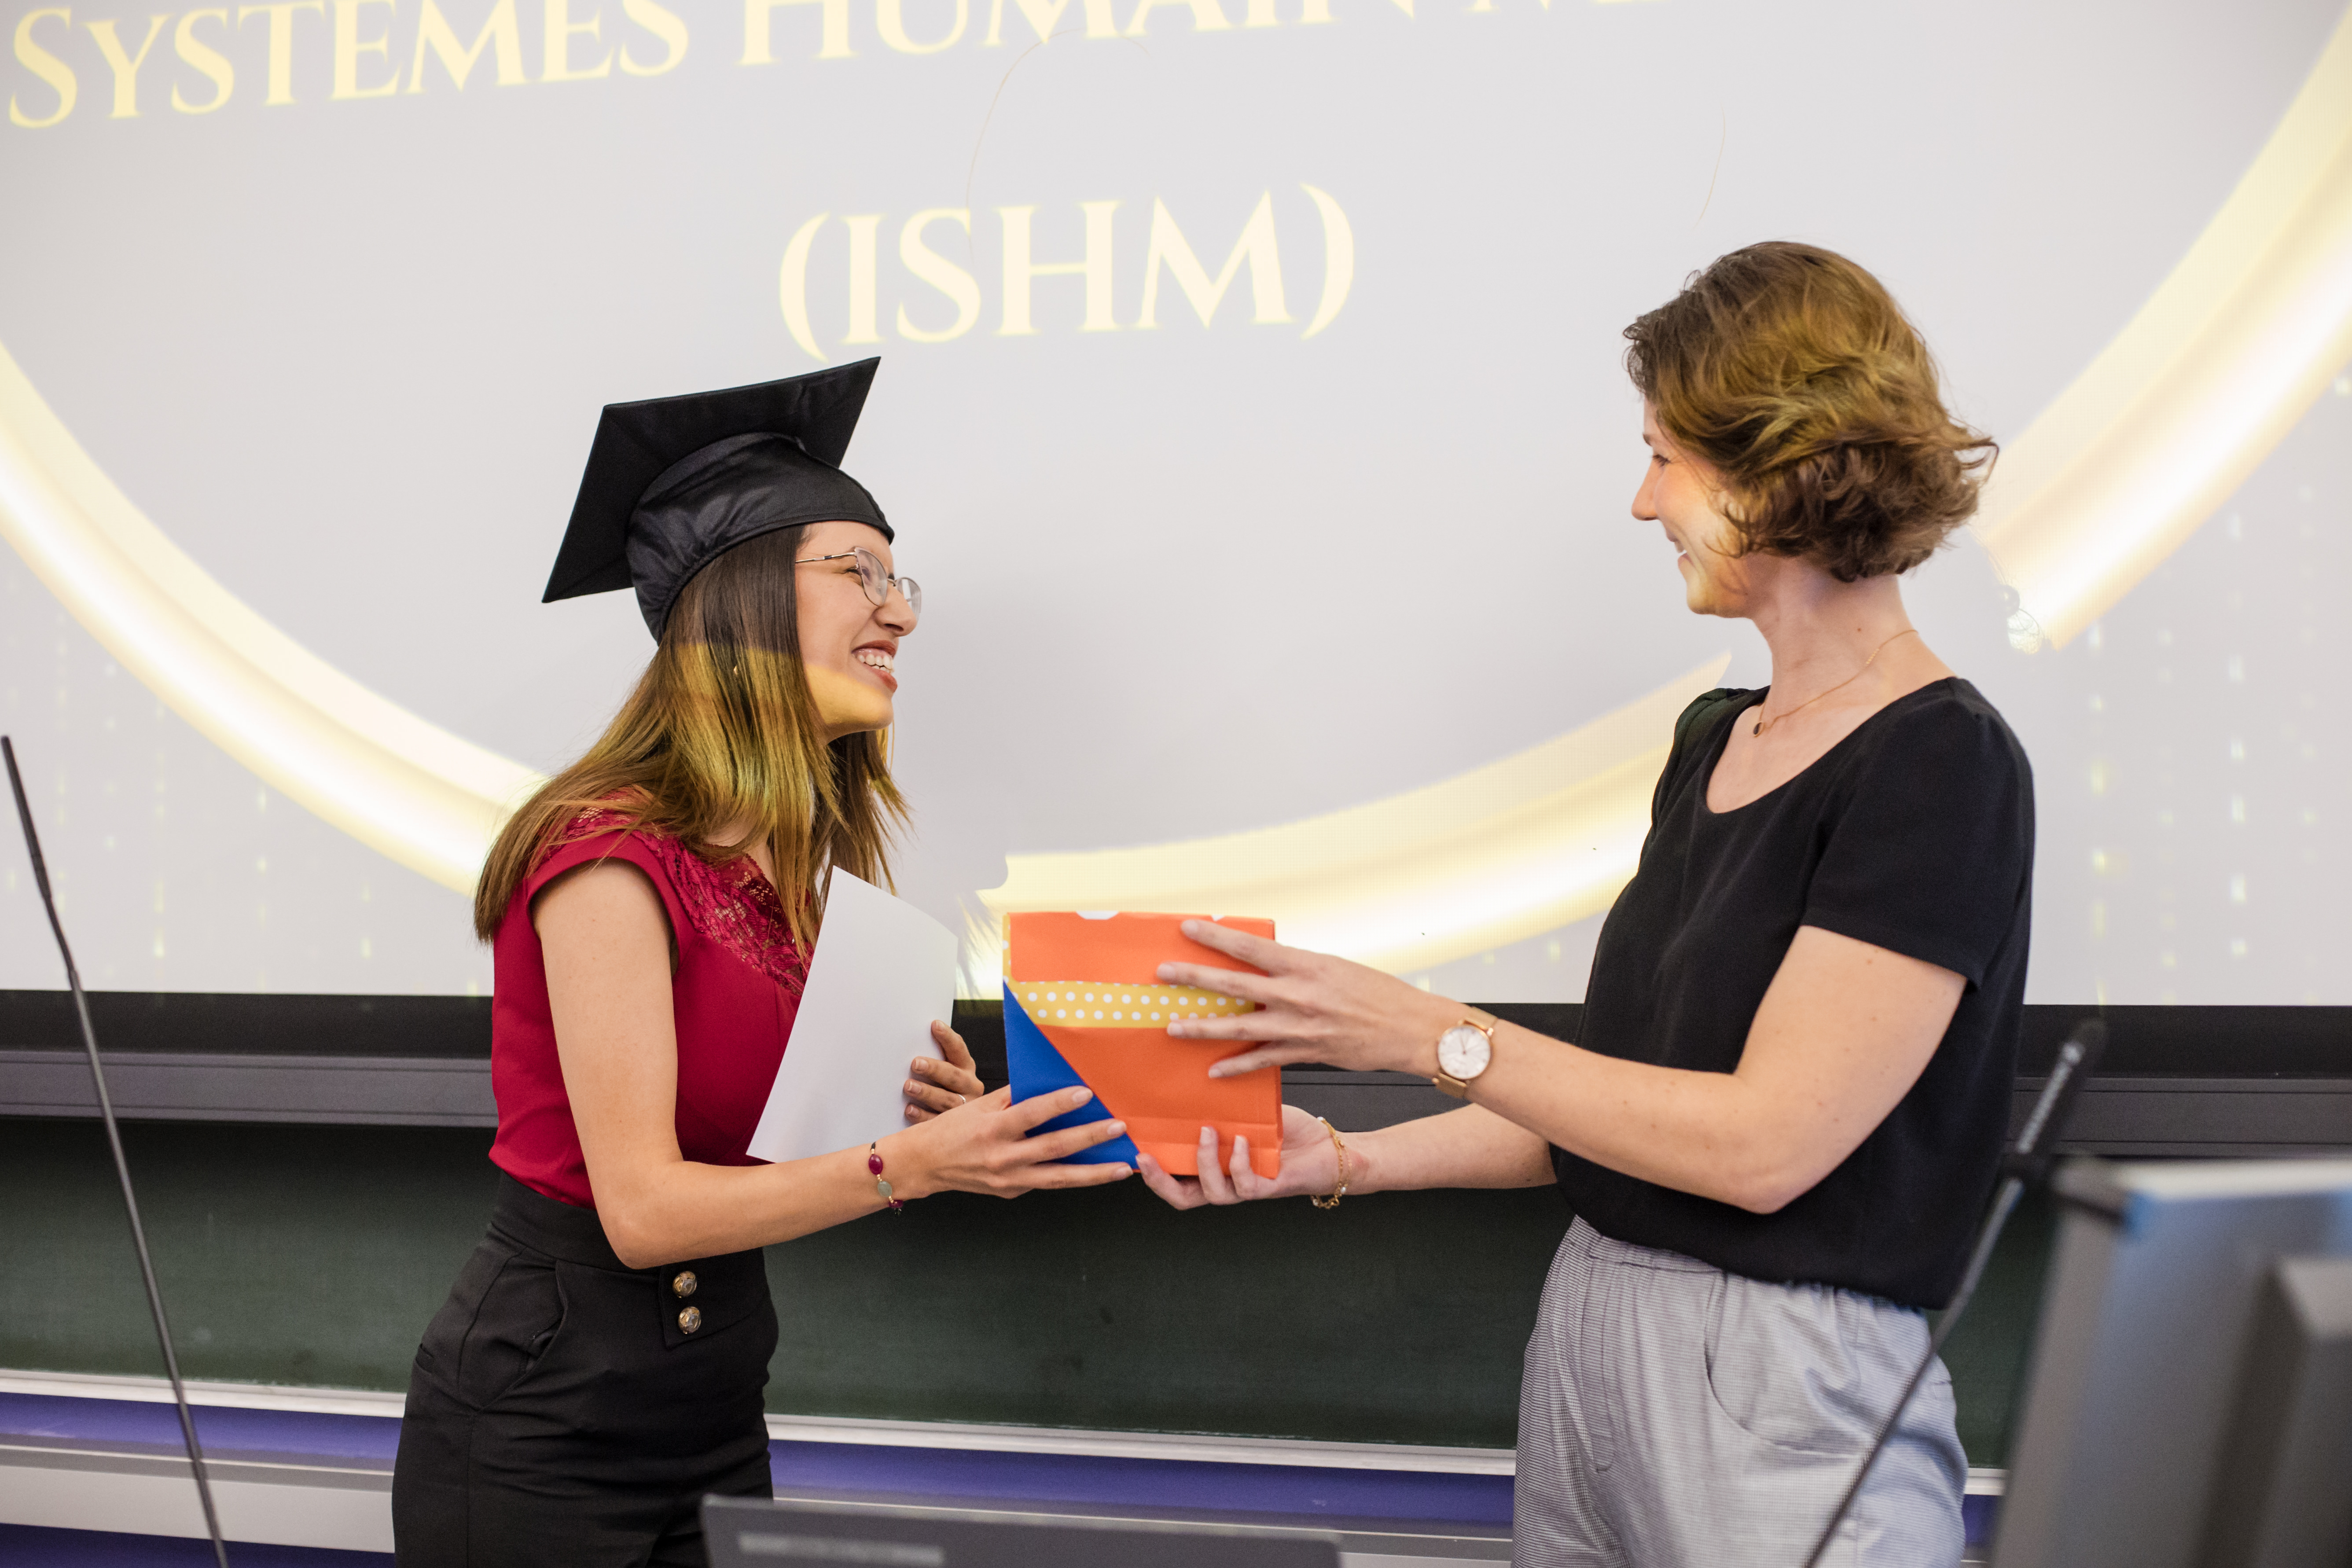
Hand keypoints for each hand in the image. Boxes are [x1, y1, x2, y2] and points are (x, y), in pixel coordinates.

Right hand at [895, 1084, 1132, 1197]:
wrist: (924, 1165)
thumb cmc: (952, 1130)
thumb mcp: (978, 1105)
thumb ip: (1012, 1097)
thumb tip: (1046, 1083)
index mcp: (992, 1129)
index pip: (1031, 1114)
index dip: (1059, 1104)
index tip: (1085, 1094)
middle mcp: (1002, 1158)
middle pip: (1054, 1148)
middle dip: (1090, 1138)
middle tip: (1118, 1128)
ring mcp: (1008, 1180)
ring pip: (1058, 1178)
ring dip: (1094, 1174)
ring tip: (1123, 1168)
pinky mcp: (1011, 1192)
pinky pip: (1045, 1182)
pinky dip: (1070, 1176)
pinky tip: (1093, 1170)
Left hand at [903, 1020, 982, 1121]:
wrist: (961, 1117)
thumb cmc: (943, 1084)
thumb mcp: (945, 1066)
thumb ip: (935, 1055)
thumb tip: (916, 1035)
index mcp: (966, 1067)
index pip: (959, 1049)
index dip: (948, 1037)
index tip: (934, 1025)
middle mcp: (970, 1086)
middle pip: (953, 1077)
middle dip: (934, 1069)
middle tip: (915, 1063)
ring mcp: (964, 1107)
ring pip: (947, 1100)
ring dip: (927, 1093)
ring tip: (908, 1086)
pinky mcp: (954, 1126)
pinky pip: (937, 1121)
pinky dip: (922, 1115)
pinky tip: (909, 1109)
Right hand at [1136, 1104, 1344, 1209]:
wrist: (1326, 1148)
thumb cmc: (1287, 1133)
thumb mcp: (1246, 1115)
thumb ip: (1223, 1108)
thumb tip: (1198, 1078)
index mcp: (1215, 1167)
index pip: (1176, 1178)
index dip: (1152, 1171)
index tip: (1132, 1149)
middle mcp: (1225, 1183)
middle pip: (1182, 1198)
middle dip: (1159, 1181)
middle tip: (1145, 1158)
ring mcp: (1245, 1189)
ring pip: (1211, 1193)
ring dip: (1204, 1162)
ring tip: (1208, 1132)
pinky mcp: (1267, 1189)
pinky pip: (1244, 1185)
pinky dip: (1239, 1163)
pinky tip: (1243, 1142)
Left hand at [1154, 920, 1459, 1078]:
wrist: (1411, 1029)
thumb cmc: (1379, 994)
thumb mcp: (1334, 967)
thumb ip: (1297, 968)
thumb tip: (1265, 963)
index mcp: (1305, 964)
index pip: (1250, 946)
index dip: (1215, 936)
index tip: (1187, 928)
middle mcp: (1299, 994)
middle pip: (1235, 985)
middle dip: (1195, 979)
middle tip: (1164, 974)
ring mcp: (1300, 1026)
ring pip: (1240, 1027)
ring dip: (1204, 1028)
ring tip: (1174, 1027)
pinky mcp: (1306, 1053)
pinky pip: (1263, 1061)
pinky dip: (1237, 1067)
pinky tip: (1215, 1071)